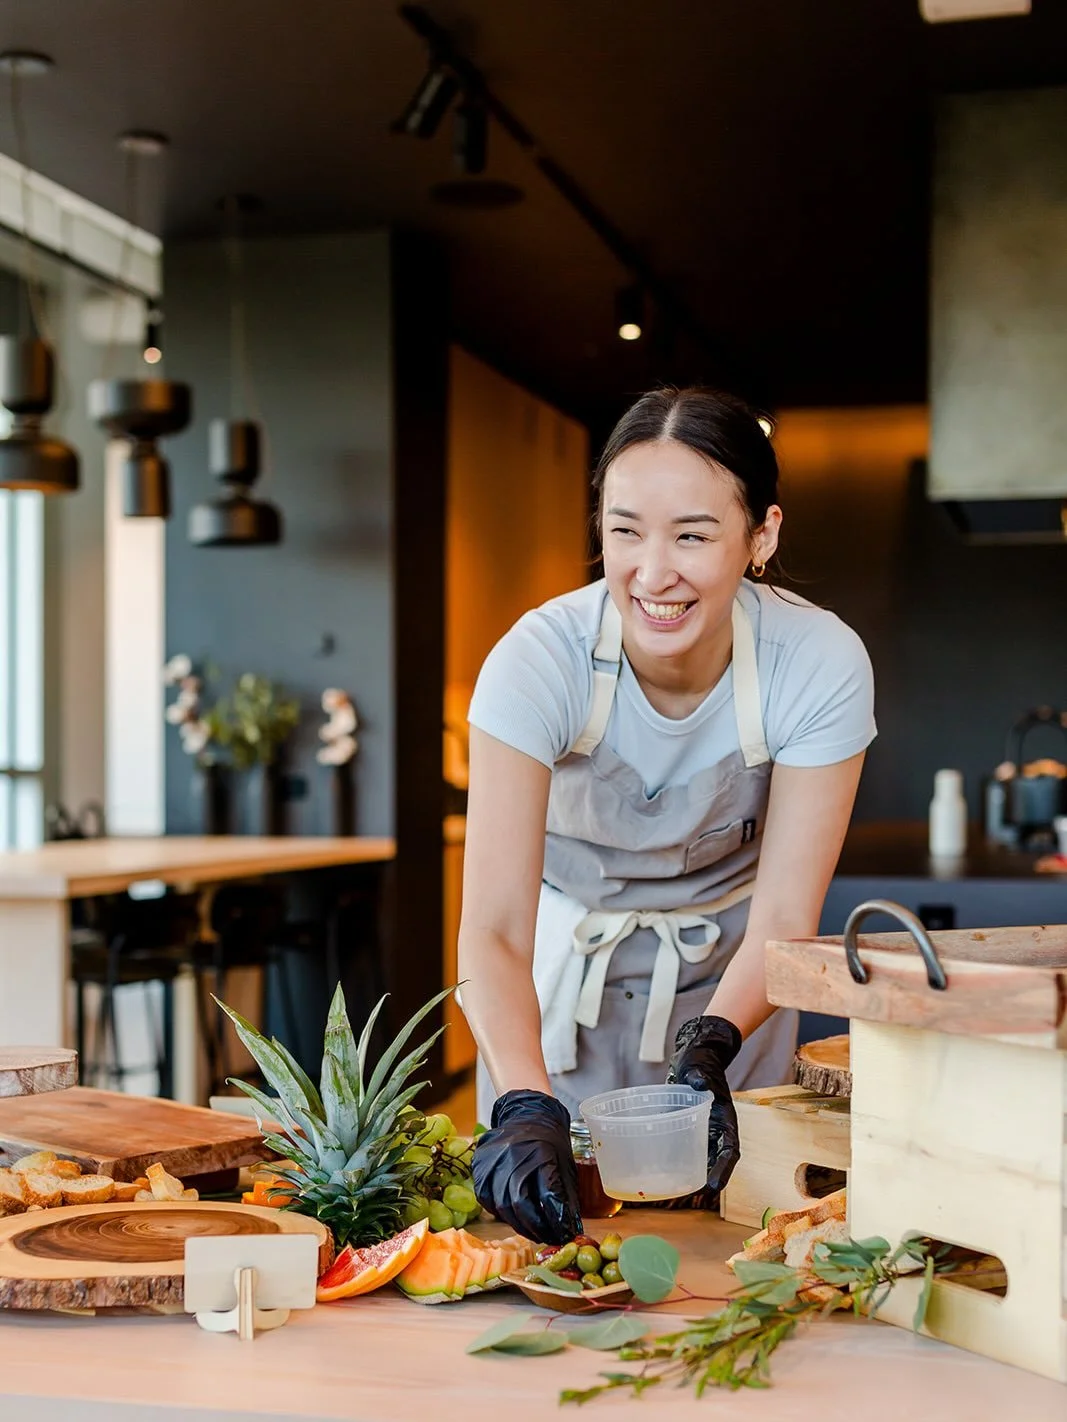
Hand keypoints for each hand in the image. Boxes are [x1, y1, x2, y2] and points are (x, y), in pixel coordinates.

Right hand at [471, 1089, 582, 1244]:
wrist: (528, 1114)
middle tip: (547, 1237)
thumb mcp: (565, 1165)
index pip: (548, 1196)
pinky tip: (513, 1215)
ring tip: (532, 1231)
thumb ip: (566, 1197)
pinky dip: (500, 1212)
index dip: (556, 1221)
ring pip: (502, 1206)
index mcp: (541, 1153)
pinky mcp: (479, 1165)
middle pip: (520, 1204)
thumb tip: (570, 1230)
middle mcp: (514, 1155)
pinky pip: (487, 1199)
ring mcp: (493, 1159)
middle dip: (536, 1228)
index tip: (563, 1235)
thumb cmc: (552, 1142)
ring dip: (518, 1224)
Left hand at [667, 1015, 742, 1193]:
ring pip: (701, 1156)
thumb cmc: (700, 1060)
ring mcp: (702, 1127)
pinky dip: (677, 1157)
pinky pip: (685, 1145)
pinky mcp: (688, 1124)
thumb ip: (698, 1075)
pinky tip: (661, 1166)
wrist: (696, 1052)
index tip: (713, 1186)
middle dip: (708, 1178)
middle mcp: (716, 1127)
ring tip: (675, 1188)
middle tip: (691, 1194)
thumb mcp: (697, 1066)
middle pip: (715, 1159)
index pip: (729, 1149)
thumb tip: (698, 1082)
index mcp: (724, 1117)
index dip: (723, 1169)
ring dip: (692, 1172)